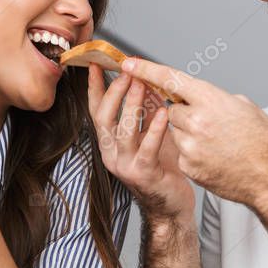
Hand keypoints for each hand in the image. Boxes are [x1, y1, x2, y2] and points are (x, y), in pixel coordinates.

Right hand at [89, 65, 194, 219]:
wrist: (171, 204)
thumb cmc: (162, 167)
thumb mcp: (151, 132)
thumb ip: (146, 111)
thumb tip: (145, 79)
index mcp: (109, 141)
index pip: (96, 109)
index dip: (95, 86)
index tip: (98, 63)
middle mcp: (111, 153)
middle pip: (103, 116)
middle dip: (114, 91)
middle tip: (127, 71)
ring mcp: (124, 165)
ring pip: (122, 130)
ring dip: (132, 104)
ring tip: (142, 84)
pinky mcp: (143, 174)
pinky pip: (147, 148)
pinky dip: (156, 128)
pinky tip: (165, 113)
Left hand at [120, 57, 267, 206]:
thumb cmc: (261, 140)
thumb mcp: (241, 106)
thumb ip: (213, 98)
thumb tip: (196, 97)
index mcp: (210, 99)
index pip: (170, 79)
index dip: (146, 70)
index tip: (129, 64)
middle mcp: (196, 120)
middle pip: (171, 111)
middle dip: (184, 115)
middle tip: (208, 124)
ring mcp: (190, 145)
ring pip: (175, 133)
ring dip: (188, 136)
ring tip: (215, 144)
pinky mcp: (187, 165)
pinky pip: (180, 153)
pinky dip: (192, 155)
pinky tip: (213, 158)